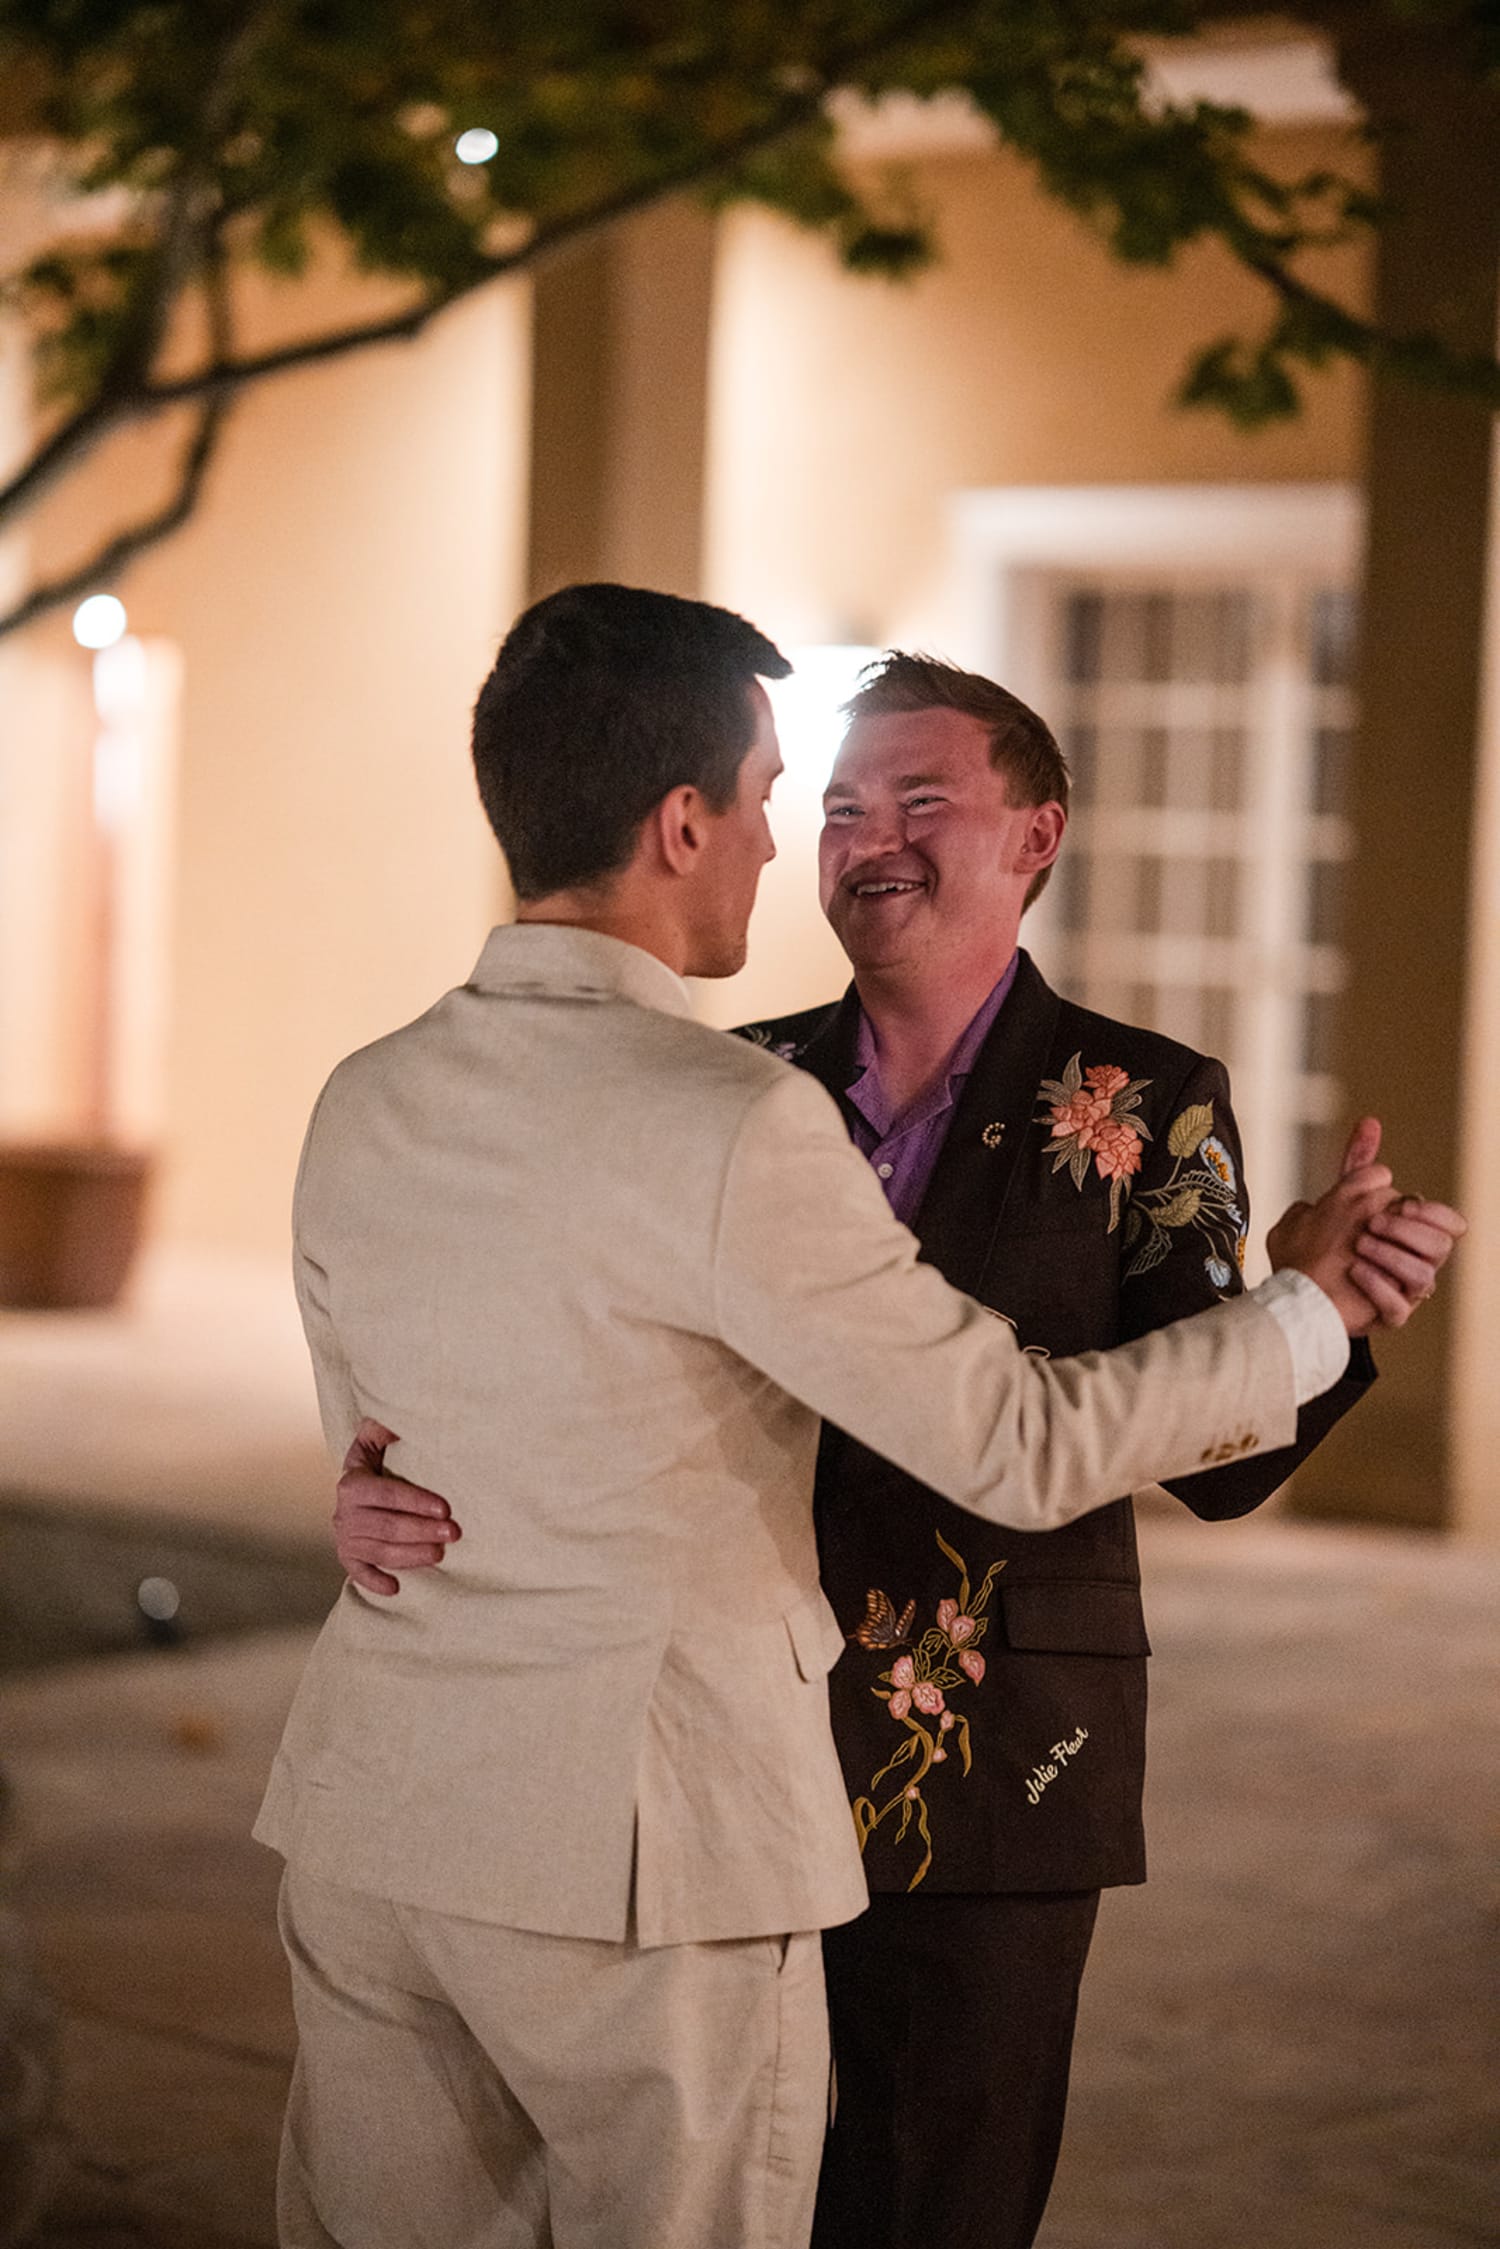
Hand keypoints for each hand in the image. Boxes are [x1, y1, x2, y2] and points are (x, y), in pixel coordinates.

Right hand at [333, 1419, 460, 1596]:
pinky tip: (396, 1588)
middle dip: (421, 1531)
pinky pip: (358, 1573)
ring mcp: (345, 1537)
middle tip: (453, 1533)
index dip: (416, 1502)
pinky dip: (374, 1582)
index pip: (387, 1493)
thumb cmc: (380, 1459)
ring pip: (379, 1551)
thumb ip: (384, 1428)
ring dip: (411, 1555)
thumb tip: (396, 1421)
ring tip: (440, 1554)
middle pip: (386, 1526)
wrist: (357, 1485)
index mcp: (353, 1482)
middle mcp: (344, 1512)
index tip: (446, 1508)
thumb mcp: (377, 1438)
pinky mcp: (348, 1557)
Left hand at [1267, 1118, 1465, 1335]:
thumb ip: (1358, 1164)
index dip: (1433, 1213)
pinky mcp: (1385, 1316)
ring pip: (1427, 1278)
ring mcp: (1401, 1292)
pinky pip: (1400, 1308)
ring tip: (1359, 1251)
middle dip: (1409, 1232)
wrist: (1289, 1290)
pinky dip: (1379, 1289)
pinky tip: (1356, 1274)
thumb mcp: (1335, 1198)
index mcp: (1408, 1237)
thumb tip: (1370, 1121)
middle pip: (1442, 1246)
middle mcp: (1410, 1264)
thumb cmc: (1315, 1246)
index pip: (1449, 1223)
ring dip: (1392, 1258)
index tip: (1402, 1204)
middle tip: (1371, 1226)